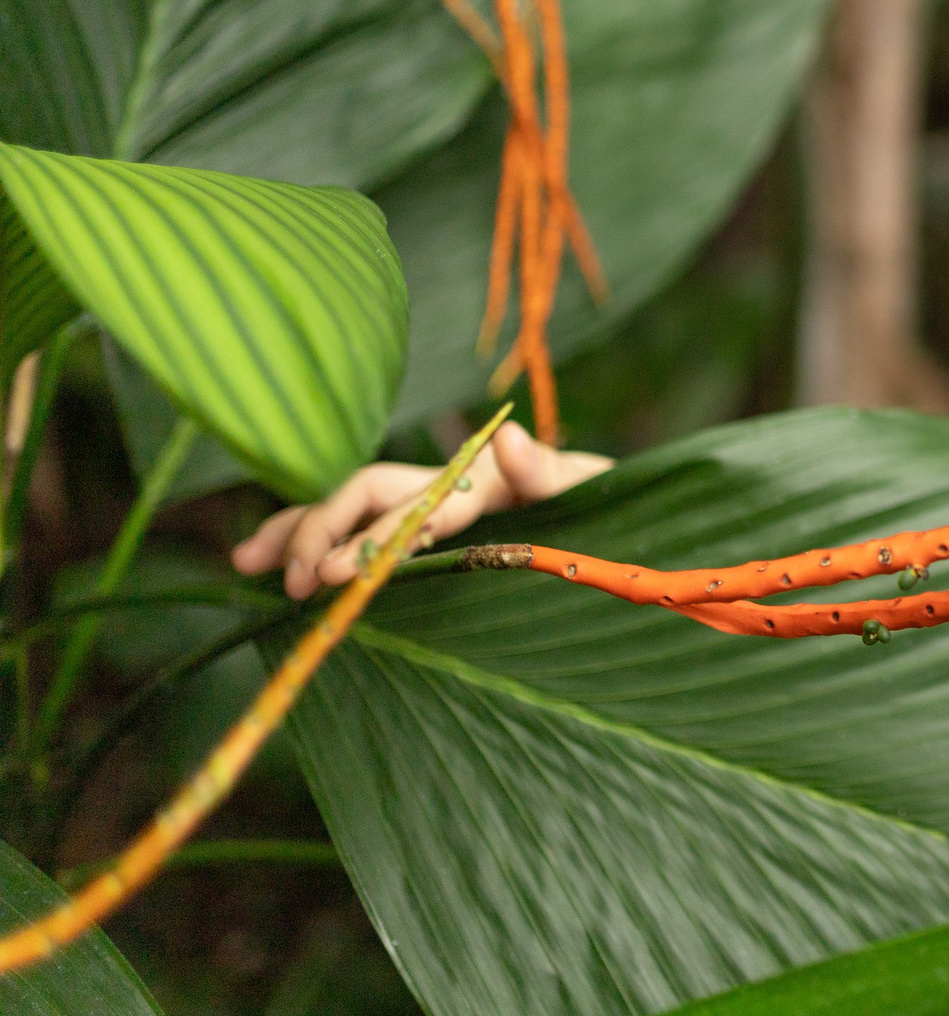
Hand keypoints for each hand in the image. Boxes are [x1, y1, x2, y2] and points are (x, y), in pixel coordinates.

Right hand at [230, 423, 611, 597]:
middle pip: (362, 496)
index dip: (363, 537)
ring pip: (356, 510)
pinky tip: (291, 569)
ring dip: (302, 531)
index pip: (403, 504)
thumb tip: (509, 435)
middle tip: (285, 580)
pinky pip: (376, 532)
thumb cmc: (610, 496)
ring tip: (249, 563)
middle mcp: (449, 486)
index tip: (327, 574)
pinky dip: (330, 545)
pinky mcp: (449, 529)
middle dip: (315, 531)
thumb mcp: (588, 484)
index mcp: (476, 480)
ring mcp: (443, 504)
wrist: (633, 505)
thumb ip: (550, 468)